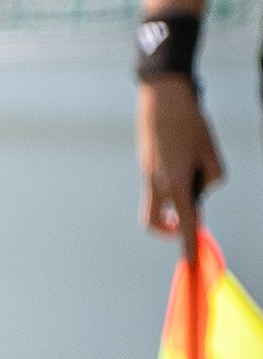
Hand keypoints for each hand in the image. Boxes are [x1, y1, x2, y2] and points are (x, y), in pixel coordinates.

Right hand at [142, 76, 226, 237]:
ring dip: (175, 200)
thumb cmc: (190, 123)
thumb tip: (203, 189)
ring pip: (157, 202)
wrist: (161, 97)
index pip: (185, 223)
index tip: (190, 261)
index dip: (188, 244)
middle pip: (155, 221)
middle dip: (169, 230)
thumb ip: (212, 178)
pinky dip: (173, 182)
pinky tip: (185, 154)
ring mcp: (147, 173)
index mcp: (175, 184)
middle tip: (187, 223)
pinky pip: (157, 183)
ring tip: (195, 169)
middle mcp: (156, 183)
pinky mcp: (145, 163)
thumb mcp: (212, 152)